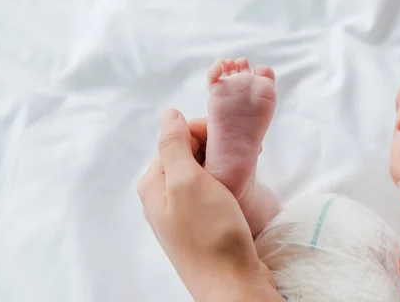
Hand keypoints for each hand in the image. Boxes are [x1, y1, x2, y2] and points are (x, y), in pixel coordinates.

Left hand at [137, 109, 277, 300]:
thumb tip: (168, 114)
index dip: (203, 131)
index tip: (230, 137)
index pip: (174, 138)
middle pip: (187, 154)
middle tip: (244, 152)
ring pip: (202, 171)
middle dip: (215, 147)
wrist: (232, 284)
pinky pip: (212, 190)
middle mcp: (163, 196)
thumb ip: (174, 144)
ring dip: (223, 163)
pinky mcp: (202, 224)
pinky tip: (241, 185)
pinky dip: (227, 181)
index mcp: (153, 184)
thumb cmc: (210, 233)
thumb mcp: (188, 181)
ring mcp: (182, 212)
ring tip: (246, 166)